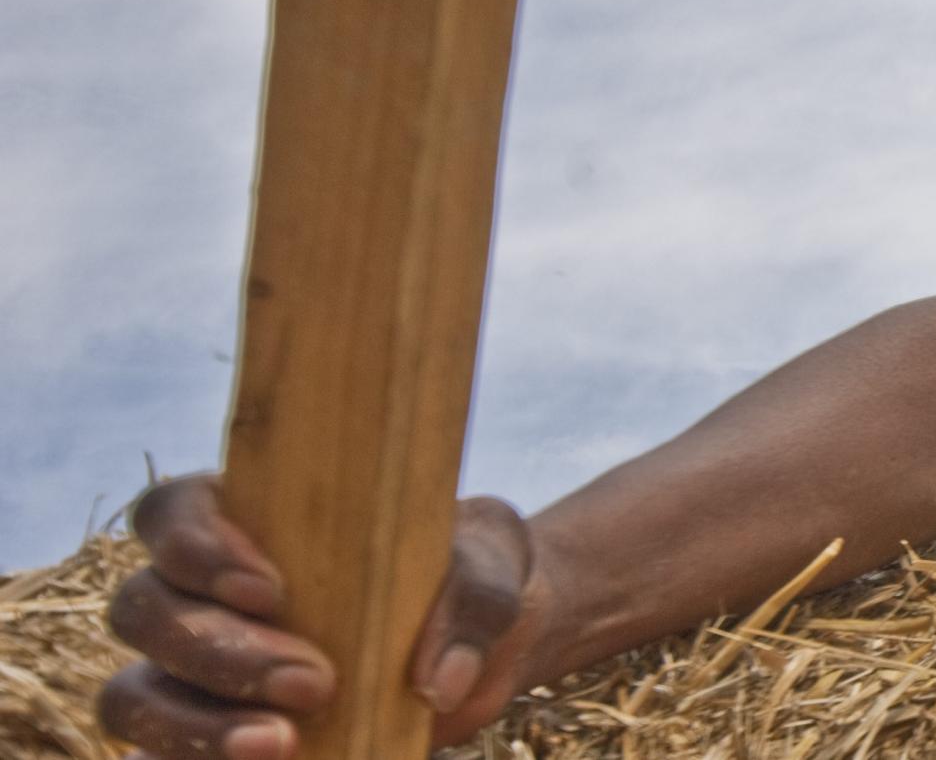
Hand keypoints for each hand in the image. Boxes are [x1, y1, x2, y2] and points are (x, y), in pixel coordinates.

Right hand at [95, 476, 555, 757]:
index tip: (270, 590)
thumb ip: (474, 598)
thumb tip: (437, 681)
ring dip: (193, 727)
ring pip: (131, 698)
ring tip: (283, 744)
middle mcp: (200, 594)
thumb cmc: (469, 576)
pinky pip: (158, 759)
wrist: (484, 649)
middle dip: (217, 652)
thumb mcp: (493, 560)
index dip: (194, 547)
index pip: (170, 513)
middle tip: (313, 682)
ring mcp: (192, 674)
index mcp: (249, 521)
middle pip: (144, 610)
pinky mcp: (209, 739)